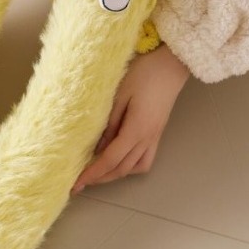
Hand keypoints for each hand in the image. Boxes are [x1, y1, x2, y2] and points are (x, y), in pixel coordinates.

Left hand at [71, 42, 189, 192]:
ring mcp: (155, 137)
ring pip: (135, 168)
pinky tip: (120, 161)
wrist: (171, 65)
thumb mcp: (120, 95)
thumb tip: (97, 147)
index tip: (77, 183)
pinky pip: (145, 159)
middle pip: (122, 168)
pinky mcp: (158, 132)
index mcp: (136, 130)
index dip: (93, 173)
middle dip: (101, 178)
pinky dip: (130, 166)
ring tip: (98, 173)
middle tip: (81, 182)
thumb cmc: (144, 74)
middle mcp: (148, 138)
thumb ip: (109, 123)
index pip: (110, 159)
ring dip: (116, 174)